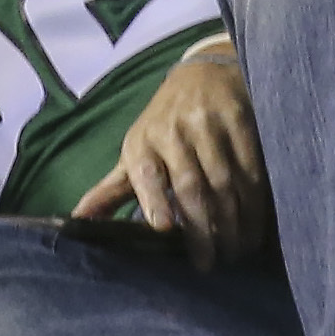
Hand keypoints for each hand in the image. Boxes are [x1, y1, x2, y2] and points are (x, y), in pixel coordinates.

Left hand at [68, 48, 268, 271]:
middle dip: (203, 229)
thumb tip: (76, 224)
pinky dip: (257, 200)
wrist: (203, 72)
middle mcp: (174, 131)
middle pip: (191, 186)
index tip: (163, 228)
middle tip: (212, 262)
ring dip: (234, 222)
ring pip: (225, 182)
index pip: (146, 173)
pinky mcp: (240, 119)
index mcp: (142, 142)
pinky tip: (258, 224)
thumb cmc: (163, 124)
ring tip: (237, 250)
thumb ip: (111, 192)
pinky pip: (251, 168)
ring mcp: (209, 124)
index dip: (154, 199)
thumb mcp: (135, 152)